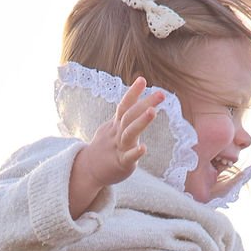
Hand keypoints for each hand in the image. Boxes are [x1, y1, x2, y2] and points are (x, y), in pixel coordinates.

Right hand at [69, 77, 164, 216]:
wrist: (88, 170)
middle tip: (162, 94)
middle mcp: (118, 133)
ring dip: (141, 122)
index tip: (142, 79)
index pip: (124, 105)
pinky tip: (143, 148)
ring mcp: (119, 148)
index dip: (133, 92)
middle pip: (130, 115)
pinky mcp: (121, 164)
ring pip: (129, 133)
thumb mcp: (113, 129)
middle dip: (146, 103)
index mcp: (116, 125)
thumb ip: (125, 118)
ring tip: (153, 112)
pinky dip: (135, 153)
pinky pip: (128, 158)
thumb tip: (138, 104)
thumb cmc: (106, 149)